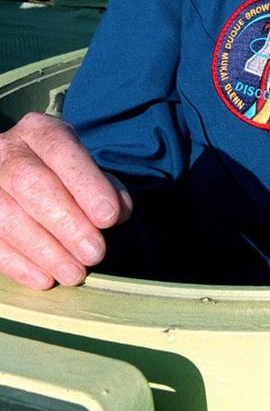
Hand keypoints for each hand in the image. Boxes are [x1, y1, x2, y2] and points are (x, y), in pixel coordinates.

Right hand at [0, 112, 130, 288]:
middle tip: (95, 253)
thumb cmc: (63, 176)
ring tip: (75, 273)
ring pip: (7, 216)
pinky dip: (19, 264)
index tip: (109, 217)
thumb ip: (105, 188)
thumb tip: (118, 211)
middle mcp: (6, 151)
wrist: (23, 177)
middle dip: (66, 222)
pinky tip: (45, 279)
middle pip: (31, 184)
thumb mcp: (86, 170)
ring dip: (44, 250)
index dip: (85, 184)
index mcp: (38, 131)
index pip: (61, 151)